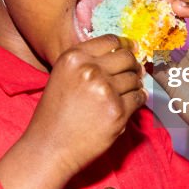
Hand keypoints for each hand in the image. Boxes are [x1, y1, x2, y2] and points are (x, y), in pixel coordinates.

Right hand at [25, 34, 146, 177]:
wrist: (49, 147)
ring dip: (135, 85)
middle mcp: (90, 69)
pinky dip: (138, 100)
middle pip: (127, 58)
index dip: (125, 45)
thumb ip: (87, 63)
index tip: (132, 50)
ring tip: (128, 93)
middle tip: (134, 73)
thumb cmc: (54, 115)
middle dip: (133, 65)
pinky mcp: (117, 111)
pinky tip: (130, 105)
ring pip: (134, 79)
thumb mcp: (62, 76)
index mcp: (74, 57)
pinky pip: (139, 98)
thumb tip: (124, 53)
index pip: (111, 41)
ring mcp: (105, 90)